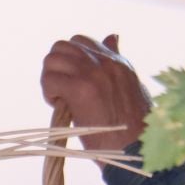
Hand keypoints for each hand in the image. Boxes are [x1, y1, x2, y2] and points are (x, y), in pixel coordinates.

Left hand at [39, 33, 150, 153]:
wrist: (136, 149)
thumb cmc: (133, 126)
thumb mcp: (131, 85)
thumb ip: (117, 61)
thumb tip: (113, 36)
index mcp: (117, 62)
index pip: (81, 41)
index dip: (69, 60)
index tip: (73, 80)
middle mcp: (105, 63)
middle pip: (61, 47)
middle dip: (55, 67)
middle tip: (62, 90)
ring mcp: (93, 74)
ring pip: (52, 60)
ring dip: (50, 79)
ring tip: (61, 98)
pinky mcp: (80, 89)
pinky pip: (50, 79)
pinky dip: (49, 93)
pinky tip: (61, 106)